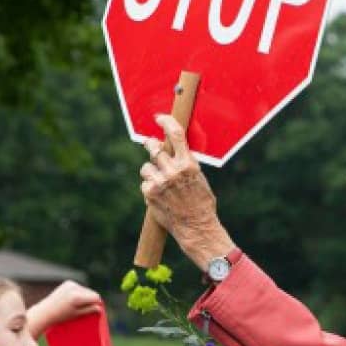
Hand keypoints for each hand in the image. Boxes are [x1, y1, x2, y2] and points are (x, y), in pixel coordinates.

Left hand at [35, 280, 101, 329]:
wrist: (45, 311)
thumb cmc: (61, 316)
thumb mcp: (76, 315)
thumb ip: (89, 310)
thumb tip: (100, 308)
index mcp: (77, 297)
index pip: (95, 297)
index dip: (98, 303)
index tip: (97, 308)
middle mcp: (74, 288)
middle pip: (91, 292)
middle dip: (91, 299)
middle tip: (89, 308)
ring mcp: (70, 284)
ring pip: (85, 289)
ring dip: (86, 295)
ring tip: (80, 304)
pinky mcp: (67, 283)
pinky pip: (79, 287)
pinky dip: (79, 292)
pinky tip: (75, 298)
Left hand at [139, 115, 234, 267]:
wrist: (196, 228)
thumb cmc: (201, 203)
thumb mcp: (199, 178)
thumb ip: (186, 163)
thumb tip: (174, 150)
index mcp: (189, 164)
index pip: (176, 135)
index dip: (166, 122)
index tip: (159, 118)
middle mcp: (173, 170)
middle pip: (154, 148)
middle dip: (150, 145)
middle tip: (150, 144)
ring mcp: (160, 181)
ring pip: (146, 166)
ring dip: (151, 171)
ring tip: (161, 183)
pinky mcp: (150, 192)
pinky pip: (145, 183)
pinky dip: (150, 187)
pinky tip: (159, 196)